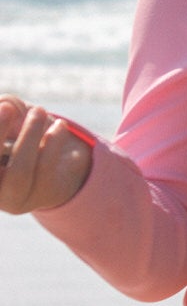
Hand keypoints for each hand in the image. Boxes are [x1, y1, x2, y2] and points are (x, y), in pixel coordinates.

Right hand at [0, 98, 92, 213]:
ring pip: (19, 172)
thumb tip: (6, 106)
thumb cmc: (21, 132)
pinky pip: (46, 170)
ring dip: (29, 135)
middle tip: (7, 107)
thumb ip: (5, 107)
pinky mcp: (40, 197)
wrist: (56, 158)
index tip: (0, 108)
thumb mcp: (10, 116)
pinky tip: (60, 125)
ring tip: (39, 110)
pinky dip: (54, 142)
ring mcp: (14, 198)